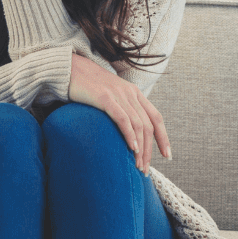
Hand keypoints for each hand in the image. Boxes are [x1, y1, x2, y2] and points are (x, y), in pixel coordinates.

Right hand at [68, 52, 171, 173]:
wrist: (70, 68)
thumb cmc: (87, 87)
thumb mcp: (110, 97)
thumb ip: (120, 110)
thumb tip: (125, 133)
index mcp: (135, 93)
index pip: (156, 118)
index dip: (163, 138)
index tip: (167, 155)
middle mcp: (131, 93)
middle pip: (148, 126)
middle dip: (149, 150)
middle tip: (144, 169)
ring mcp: (119, 95)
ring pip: (138, 125)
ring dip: (140, 148)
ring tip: (137, 165)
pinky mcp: (105, 97)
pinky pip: (122, 118)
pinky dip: (129, 134)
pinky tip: (132, 149)